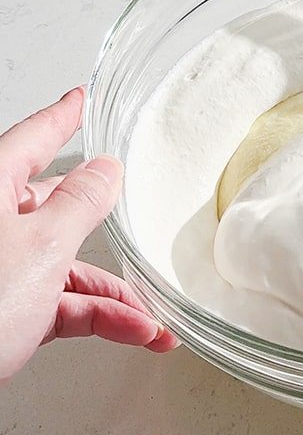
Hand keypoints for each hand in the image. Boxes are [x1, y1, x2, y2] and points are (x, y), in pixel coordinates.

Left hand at [0, 88, 177, 381]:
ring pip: (64, 267)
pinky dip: (99, 319)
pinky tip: (135, 333)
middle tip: (135, 221)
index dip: (63, 118)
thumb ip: (81, 204)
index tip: (80, 101)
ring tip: (154, 322)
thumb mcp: (43, 247)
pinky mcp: (1, 312)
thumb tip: (105, 171)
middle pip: (55, 210)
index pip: (33, 139)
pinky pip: (59, 306)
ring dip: (115, 295)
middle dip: (106, 231)